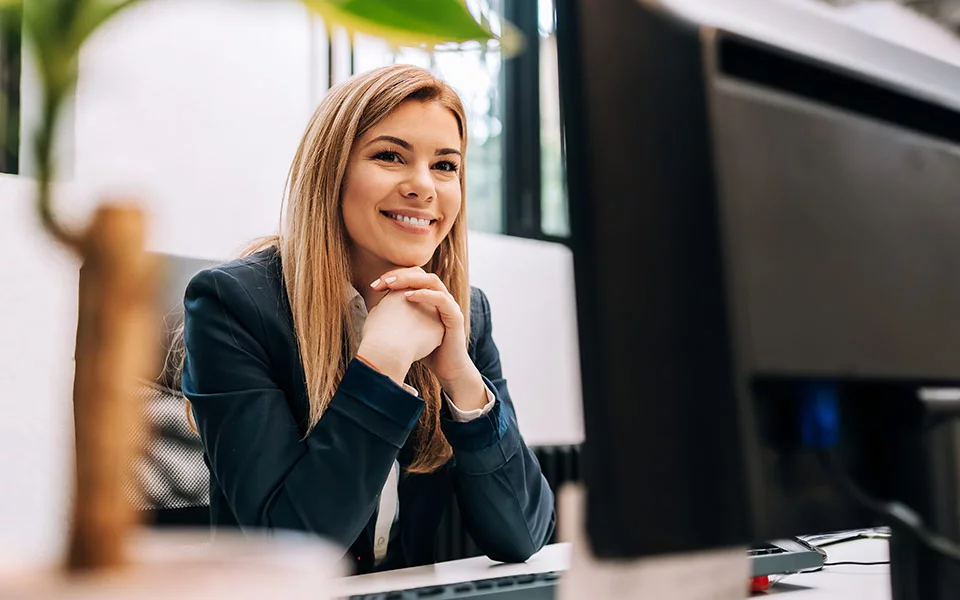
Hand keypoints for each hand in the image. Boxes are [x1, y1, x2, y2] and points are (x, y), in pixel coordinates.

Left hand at [371, 268, 486, 410]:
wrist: (446, 370)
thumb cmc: (424, 351)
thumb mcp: (405, 330)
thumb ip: (395, 317)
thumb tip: (374, 310)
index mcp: (428, 298)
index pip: (411, 276)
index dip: (392, 277)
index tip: (374, 286)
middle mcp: (440, 297)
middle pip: (421, 274)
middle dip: (399, 275)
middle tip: (381, 282)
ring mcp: (449, 305)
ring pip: (432, 281)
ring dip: (410, 280)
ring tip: (392, 285)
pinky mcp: (455, 316)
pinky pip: (441, 299)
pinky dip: (424, 294)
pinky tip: (407, 296)